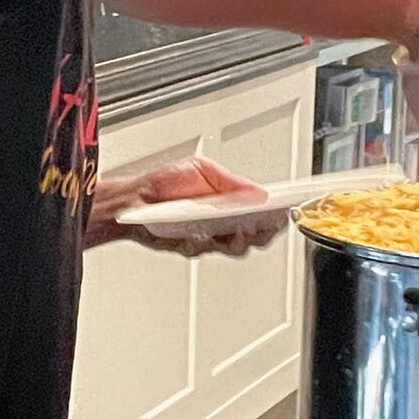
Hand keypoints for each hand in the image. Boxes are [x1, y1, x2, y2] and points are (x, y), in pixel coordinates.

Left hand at [87, 156, 282, 257]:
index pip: (260, 209)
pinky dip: (209, 241)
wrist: (133, 201)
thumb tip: (257, 191)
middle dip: (263, 230)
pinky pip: (206, 249)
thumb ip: (230, 182)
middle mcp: (222, 221)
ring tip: (238, 227)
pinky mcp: (192, 246)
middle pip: (255, 234)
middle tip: (265, 223)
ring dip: (238, 238)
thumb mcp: (200, 169)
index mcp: (228, 200)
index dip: (275, 213)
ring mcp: (209, 236)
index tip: (284, 209)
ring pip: (235, 246)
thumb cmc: (164, 183)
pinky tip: (208, 232)